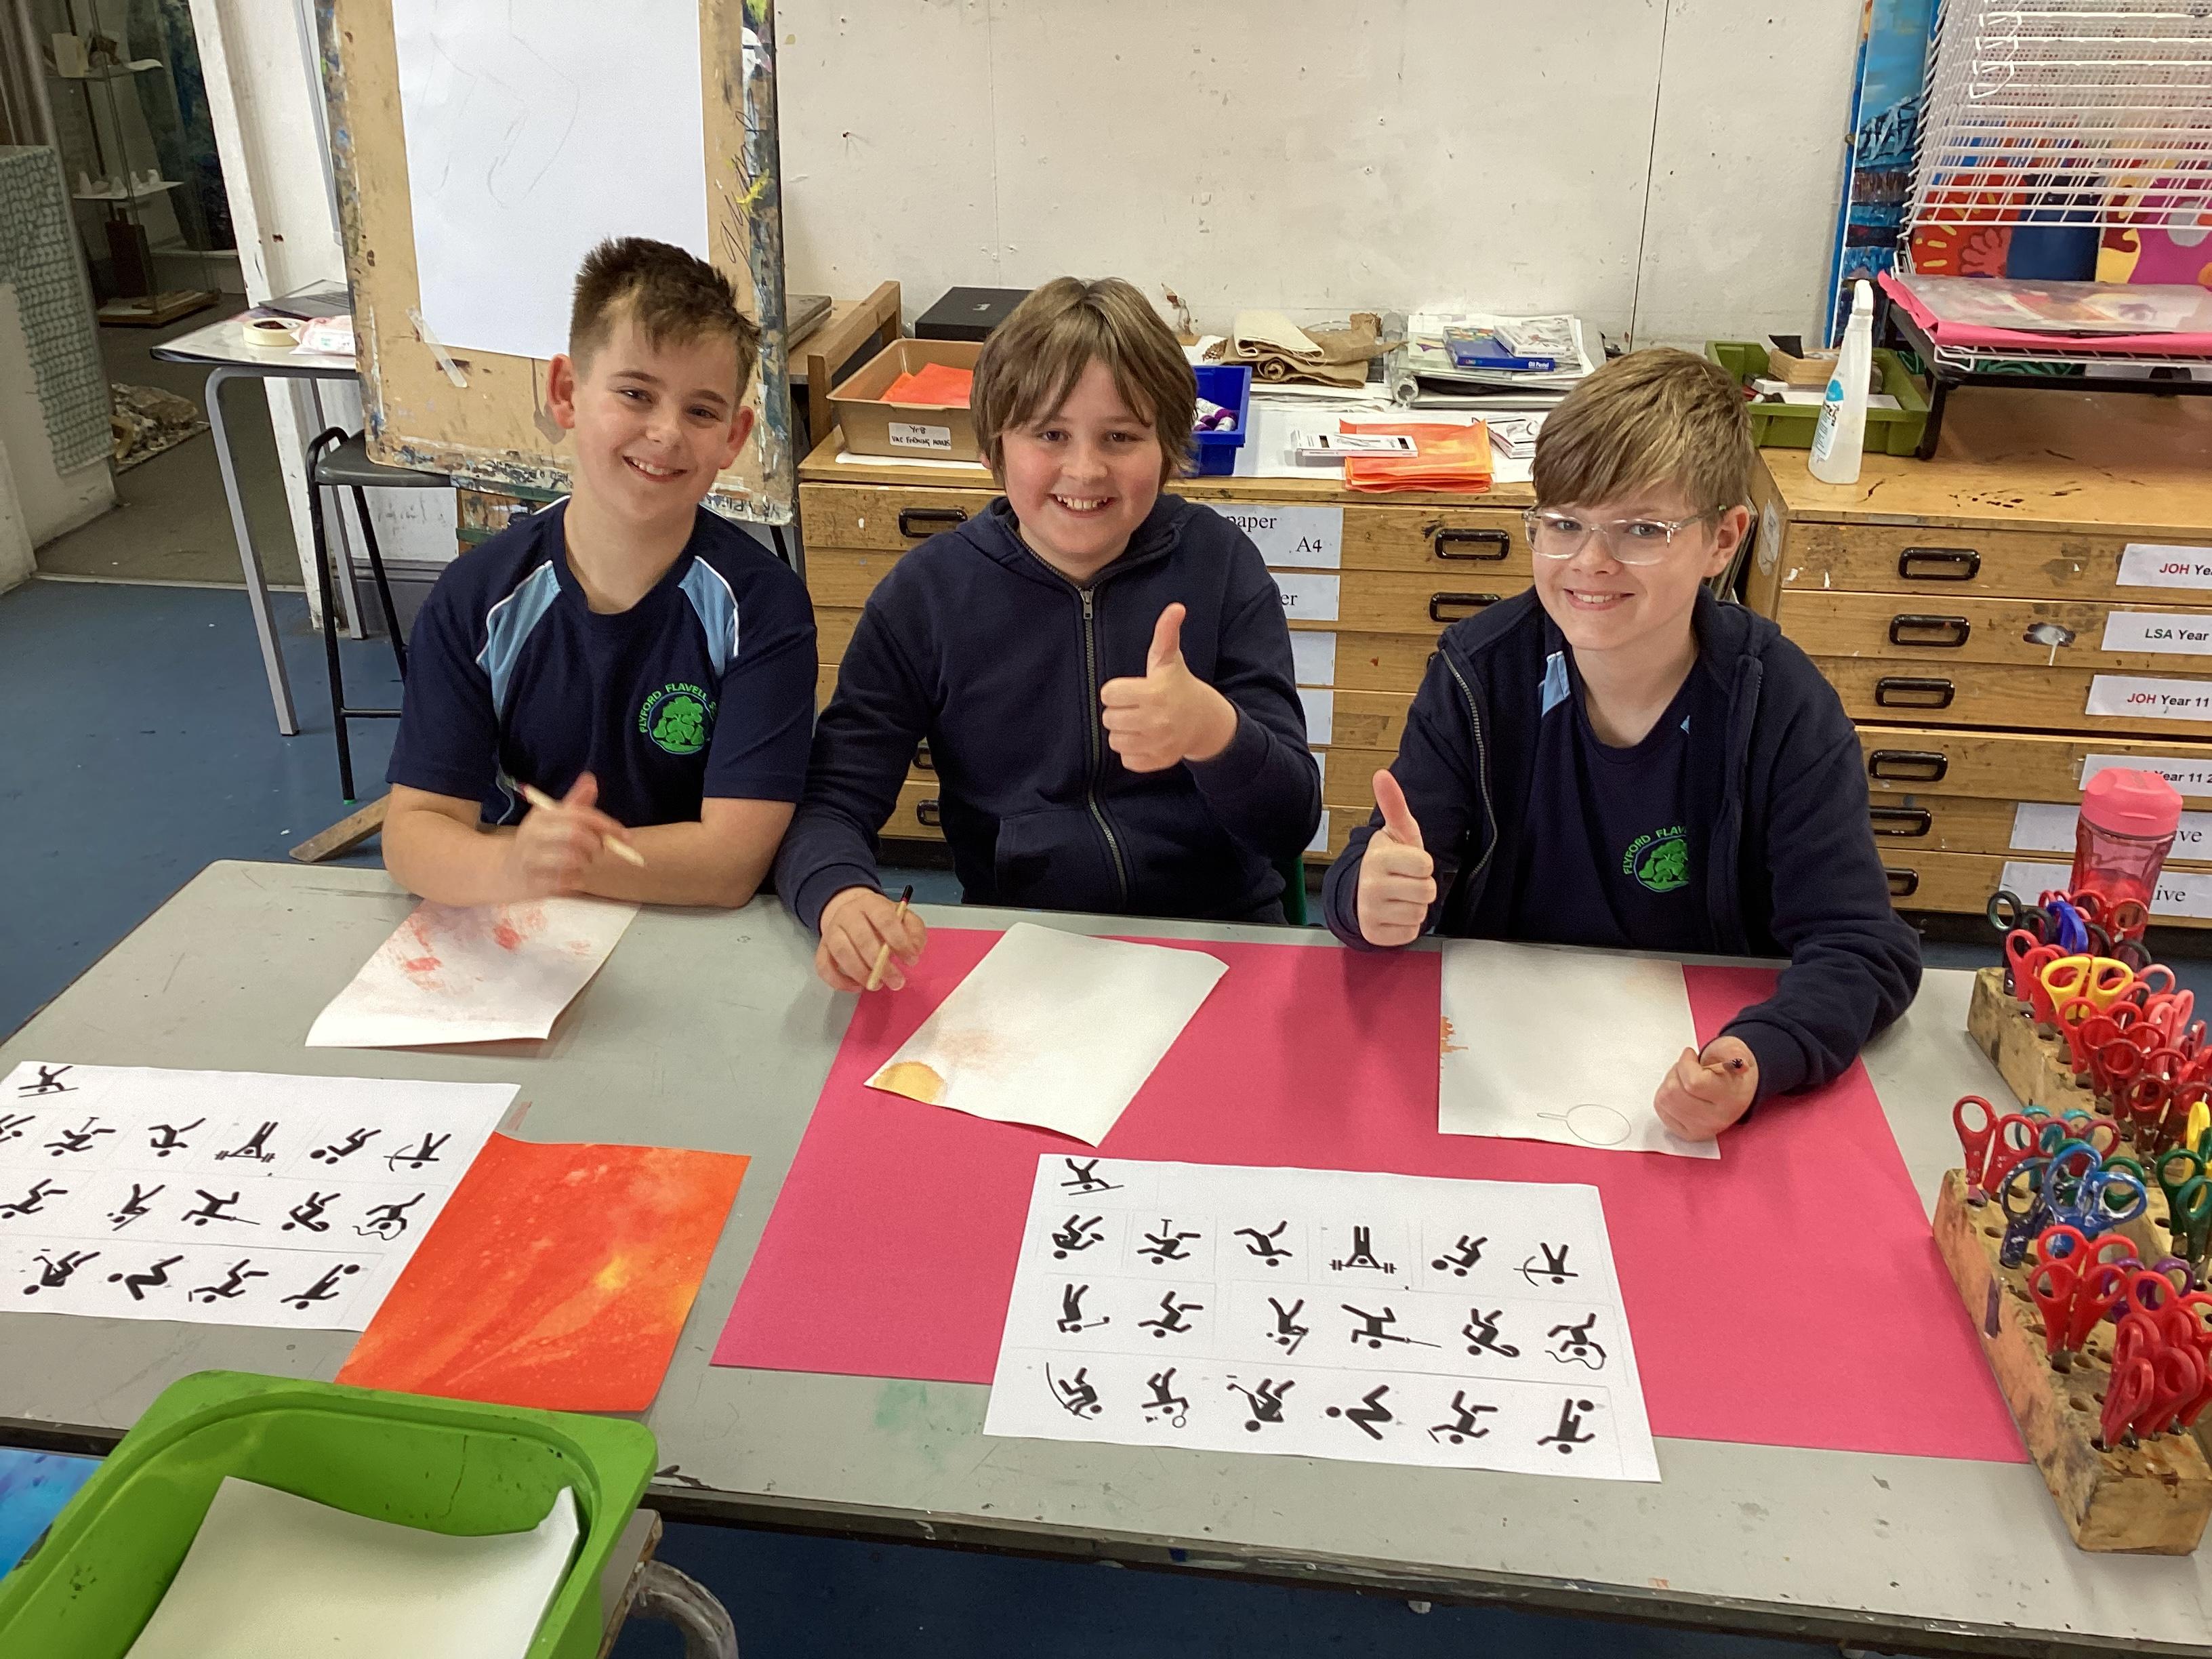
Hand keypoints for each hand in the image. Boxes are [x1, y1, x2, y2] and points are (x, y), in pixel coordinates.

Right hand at [504, 772, 630, 897]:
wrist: (507, 872)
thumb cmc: (539, 842)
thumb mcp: (554, 819)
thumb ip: (575, 803)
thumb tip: (591, 779)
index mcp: (542, 816)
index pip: (579, 815)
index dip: (606, 825)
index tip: (626, 836)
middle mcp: (533, 834)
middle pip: (576, 835)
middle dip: (596, 844)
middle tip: (598, 851)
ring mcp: (530, 859)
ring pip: (571, 859)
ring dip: (586, 863)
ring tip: (582, 863)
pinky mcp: (532, 882)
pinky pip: (565, 882)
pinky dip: (576, 880)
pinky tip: (572, 877)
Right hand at [816, 885, 928, 992]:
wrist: (851, 912)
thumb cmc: (881, 919)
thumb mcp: (903, 917)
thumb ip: (914, 931)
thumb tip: (914, 950)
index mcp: (871, 903)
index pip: (884, 919)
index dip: (899, 941)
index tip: (911, 960)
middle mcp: (848, 914)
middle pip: (862, 939)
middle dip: (881, 965)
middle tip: (897, 981)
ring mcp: (832, 930)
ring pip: (842, 952)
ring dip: (861, 973)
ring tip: (878, 985)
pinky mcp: (822, 948)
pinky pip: (824, 966)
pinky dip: (839, 981)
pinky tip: (857, 987)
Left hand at [1099, 603, 1237, 772]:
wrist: (1205, 721)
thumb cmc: (1179, 686)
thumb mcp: (1169, 659)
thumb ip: (1166, 633)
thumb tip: (1176, 607)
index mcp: (1154, 693)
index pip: (1108, 694)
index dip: (1116, 690)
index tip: (1132, 689)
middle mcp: (1156, 721)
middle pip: (1109, 718)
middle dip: (1120, 711)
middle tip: (1137, 706)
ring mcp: (1157, 743)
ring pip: (1115, 740)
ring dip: (1124, 732)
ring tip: (1140, 722)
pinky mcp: (1157, 761)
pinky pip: (1126, 760)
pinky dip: (1133, 751)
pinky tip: (1146, 739)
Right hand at [1355, 770, 1435, 946]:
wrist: (1363, 891)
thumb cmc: (1390, 860)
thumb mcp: (1397, 833)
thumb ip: (1394, 804)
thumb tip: (1382, 774)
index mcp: (1378, 857)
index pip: (1426, 865)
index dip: (1423, 864)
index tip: (1408, 862)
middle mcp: (1370, 885)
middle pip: (1427, 891)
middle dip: (1422, 886)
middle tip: (1406, 881)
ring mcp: (1370, 911)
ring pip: (1420, 913)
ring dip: (1415, 906)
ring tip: (1399, 897)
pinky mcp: (1374, 933)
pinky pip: (1410, 933)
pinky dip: (1406, 925)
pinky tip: (1393, 913)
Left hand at [1654, 1036, 1758, 1140]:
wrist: (1736, 1089)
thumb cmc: (1731, 1070)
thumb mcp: (1736, 1051)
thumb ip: (1733, 1053)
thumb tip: (1735, 1062)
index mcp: (1731, 1098)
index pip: (1693, 1082)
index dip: (1686, 1063)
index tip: (1691, 1055)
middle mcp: (1716, 1118)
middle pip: (1673, 1091)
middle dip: (1676, 1071)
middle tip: (1689, 1067)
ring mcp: (1700, 1128)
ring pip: (1663, 1100)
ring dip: (1669, 1082)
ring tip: (1684, 1079)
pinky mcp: (1687, 1133)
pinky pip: (1660, 1109)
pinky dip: (1665, 1096)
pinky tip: (1680, 1092)